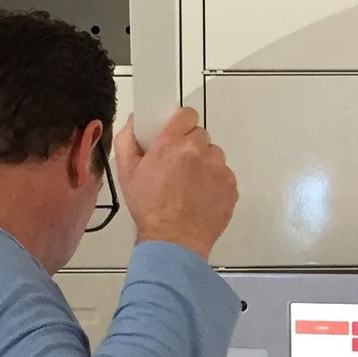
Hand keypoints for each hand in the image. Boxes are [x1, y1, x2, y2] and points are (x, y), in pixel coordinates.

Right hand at [117, 109, 237, 258]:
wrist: (174, 242)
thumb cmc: (148, 207)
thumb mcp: (126, 173)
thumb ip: (128, 140)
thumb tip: (136, 121)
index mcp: (172, 143)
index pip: (187, 114)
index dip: (181, 123)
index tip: (175, 135)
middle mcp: (199, 151)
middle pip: (200, 136)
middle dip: (190, 146)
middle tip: (178, 166)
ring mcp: (219, 168)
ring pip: (214, 155)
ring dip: (204, 164)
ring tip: (189, 186)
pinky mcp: (231, 186)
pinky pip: (224, 175)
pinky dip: (215, 183)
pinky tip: (200, 198)